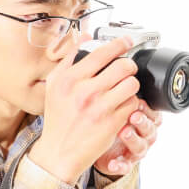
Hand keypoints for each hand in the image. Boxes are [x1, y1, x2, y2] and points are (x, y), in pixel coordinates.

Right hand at [28, 34, 140, 184]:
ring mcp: (99, 107)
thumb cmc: (58, 118)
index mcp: (69, 79)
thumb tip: (85, 37)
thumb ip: (69, 59)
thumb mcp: (55, 85)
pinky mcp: (112, 122)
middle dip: (129, 66)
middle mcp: (84, 91)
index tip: (127, 41)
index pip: (101, 53)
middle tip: (127, 70)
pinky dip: (131, 103)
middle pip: (123, 66)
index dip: (120, 44)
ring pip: (132, 84)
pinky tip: (122, 105)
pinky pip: (133, 104)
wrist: (59, 152)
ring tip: (124, 89)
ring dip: (132, 85)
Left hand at [94, 99, 162, 176]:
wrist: (102, 146)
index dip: (148, 109)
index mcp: (145, 119)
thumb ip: (121, 92)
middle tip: (133, 115)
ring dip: (133, 139)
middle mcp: (143, 134)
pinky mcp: (124, 163)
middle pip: (150, 129)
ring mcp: (135, 150)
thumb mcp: (117, 104)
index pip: (153, 113)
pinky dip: (121, 165)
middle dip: (143, 122)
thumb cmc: (112, 120)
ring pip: (140, 147)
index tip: (138, 102)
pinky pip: (126, 166)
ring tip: (124, 132)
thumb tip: (117, 70)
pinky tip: (113, 162)